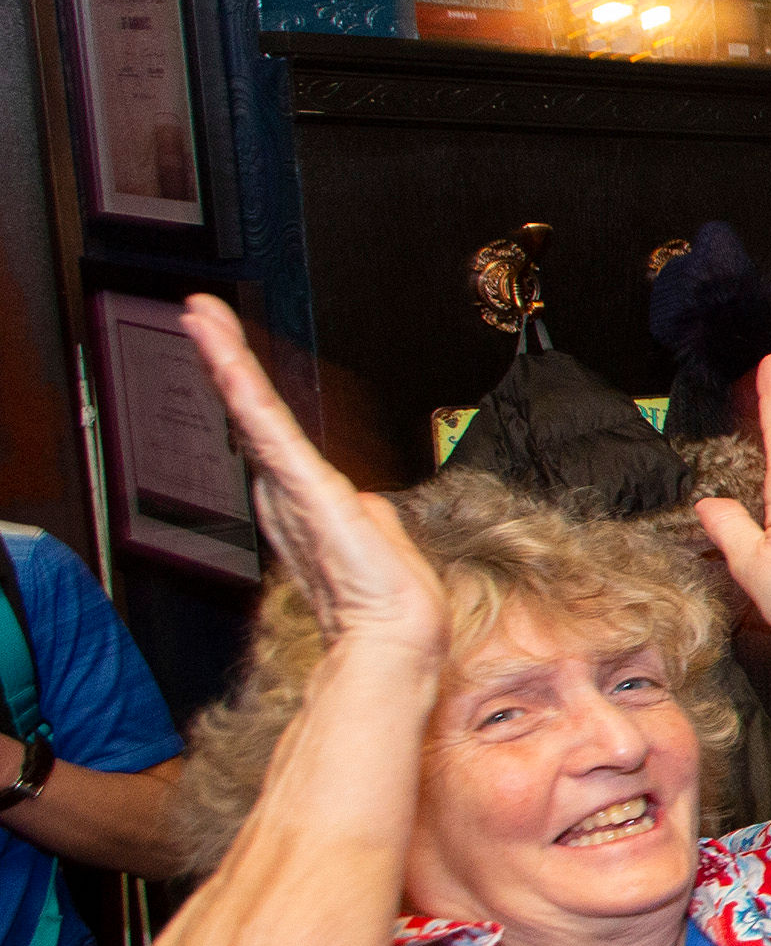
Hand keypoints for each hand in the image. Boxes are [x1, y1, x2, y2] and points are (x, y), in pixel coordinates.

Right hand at [180, 295, 447, 660]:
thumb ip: (368, 514)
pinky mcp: (302, 488)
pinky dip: (245, 388)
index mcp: (305, 500)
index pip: (270, 430)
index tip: (228, 345)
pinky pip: (270, 427)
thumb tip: (368, 506)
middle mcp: (286, 493)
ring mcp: (290, 489)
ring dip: (227, 359)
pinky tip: (225, 355)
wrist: (394, 632)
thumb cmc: (389, 600)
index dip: (246, 388)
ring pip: (253, 410)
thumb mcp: (379, 541)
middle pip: (250, 411)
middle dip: (225, 358)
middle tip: (200, 313)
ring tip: (203, 316)